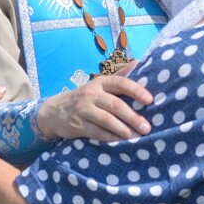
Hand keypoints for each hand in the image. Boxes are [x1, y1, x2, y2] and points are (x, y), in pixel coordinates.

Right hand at [37, 74, 153, 141]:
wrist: (53, 112)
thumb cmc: (84, 98)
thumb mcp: (99, 84)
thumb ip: (119, 76)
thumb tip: (139, 62)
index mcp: (100, 82)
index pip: (120, 82)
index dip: (136, 90)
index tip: (150, 100)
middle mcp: (91, 94)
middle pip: (116, 105)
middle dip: (133, 117)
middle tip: (146, 127)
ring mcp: (83, 110)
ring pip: (107, 120)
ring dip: (123, 129)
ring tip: (136, 136)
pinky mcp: (77, 125)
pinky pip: (97, 132)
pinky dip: (111, 138)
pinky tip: (120, 141)